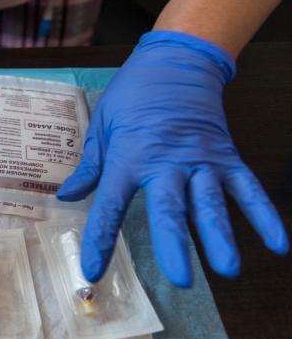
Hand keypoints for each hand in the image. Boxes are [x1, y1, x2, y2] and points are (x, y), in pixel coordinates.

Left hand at [57, 30, 287, 286]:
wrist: (177, 59)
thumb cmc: (132, 93)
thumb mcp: (101, 126)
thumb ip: (90, 167)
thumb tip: (67, 198)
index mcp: (128, 157)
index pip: (110, 206)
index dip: (100, 240)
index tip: (93, 271)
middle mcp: (166, 162)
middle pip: (169, 209)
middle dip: (174, 244)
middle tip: (179, 279)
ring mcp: (200, 160)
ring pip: (211, 203)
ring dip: (220, 236)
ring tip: (228, 269)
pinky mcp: (226, 155)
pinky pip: (247, 188)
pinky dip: (263, 215)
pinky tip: (277, 245)